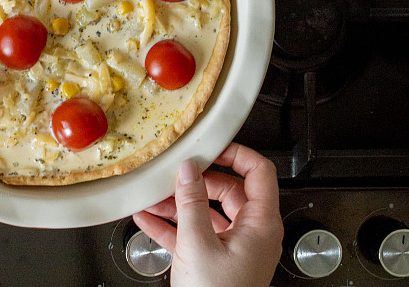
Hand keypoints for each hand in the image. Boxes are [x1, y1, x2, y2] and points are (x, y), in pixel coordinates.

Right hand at [133, 143, 282, 286]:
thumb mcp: (198, 243)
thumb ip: (192, 202)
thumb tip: (188, 171)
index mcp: (260, 223)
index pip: (258, 172)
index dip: (235, 153)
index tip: (211, 145)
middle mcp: (251, 233)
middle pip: (227, 191)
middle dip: (196, 181)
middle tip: (173, 172)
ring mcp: (233, 248)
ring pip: (206, 213)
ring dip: (177, 204)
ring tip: (152, 196)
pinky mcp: (215, 262)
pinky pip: (193, 235)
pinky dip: (171, 226)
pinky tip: (148, 220)